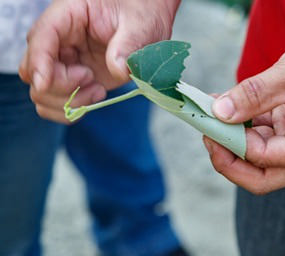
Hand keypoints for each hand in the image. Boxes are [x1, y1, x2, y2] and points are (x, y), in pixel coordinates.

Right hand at [18, 0, 179, 122]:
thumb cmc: (140, 15)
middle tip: (91, 78)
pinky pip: (57, 103)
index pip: (40, 38)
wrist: (149, 24)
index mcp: (67, 17)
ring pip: (41, 92)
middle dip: (60, 86)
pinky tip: (96, 95)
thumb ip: (128, 44)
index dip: (38, 63)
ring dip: (69, 101)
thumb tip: (118, 69)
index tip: (44, 84)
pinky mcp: (75, 82)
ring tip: (99, 89)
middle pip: (32, 71)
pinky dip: (72, 110)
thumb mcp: (139, 23)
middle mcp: (57, 41)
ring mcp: (64, 63)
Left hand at [203, 29, 284, 194]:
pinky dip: (248, 129)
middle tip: (206, 131)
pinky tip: (231, 107)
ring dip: (235, 142)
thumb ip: (254, 94)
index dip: (229, 144)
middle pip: (260, 178)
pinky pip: (267, 143)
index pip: (262, 160)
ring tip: (214, 113)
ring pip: (260, 163)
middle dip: (228, 159)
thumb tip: (218, 112)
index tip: (206, 120)